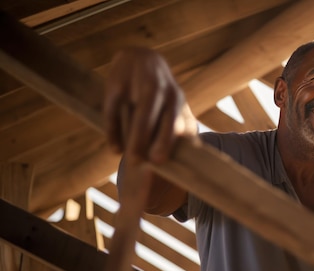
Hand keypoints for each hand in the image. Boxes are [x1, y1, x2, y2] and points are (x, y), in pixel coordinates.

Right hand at [103, 47, 195, 164]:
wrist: (142, 57)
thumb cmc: (161, 92)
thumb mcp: (173, 103)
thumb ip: (180, 127)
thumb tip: (193, 155)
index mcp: (174, 97)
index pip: (170, 120)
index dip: (164, 140)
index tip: (158, 161)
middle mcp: (156, 88)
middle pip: (148, 114)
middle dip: (142, 138)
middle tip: (137, 162)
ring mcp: (135, 84)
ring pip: (129, 112)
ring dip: (129, 136)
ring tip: (126, 157)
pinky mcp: (115, 83)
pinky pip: (112, 109)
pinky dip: (113, 129)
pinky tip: (115, 148)